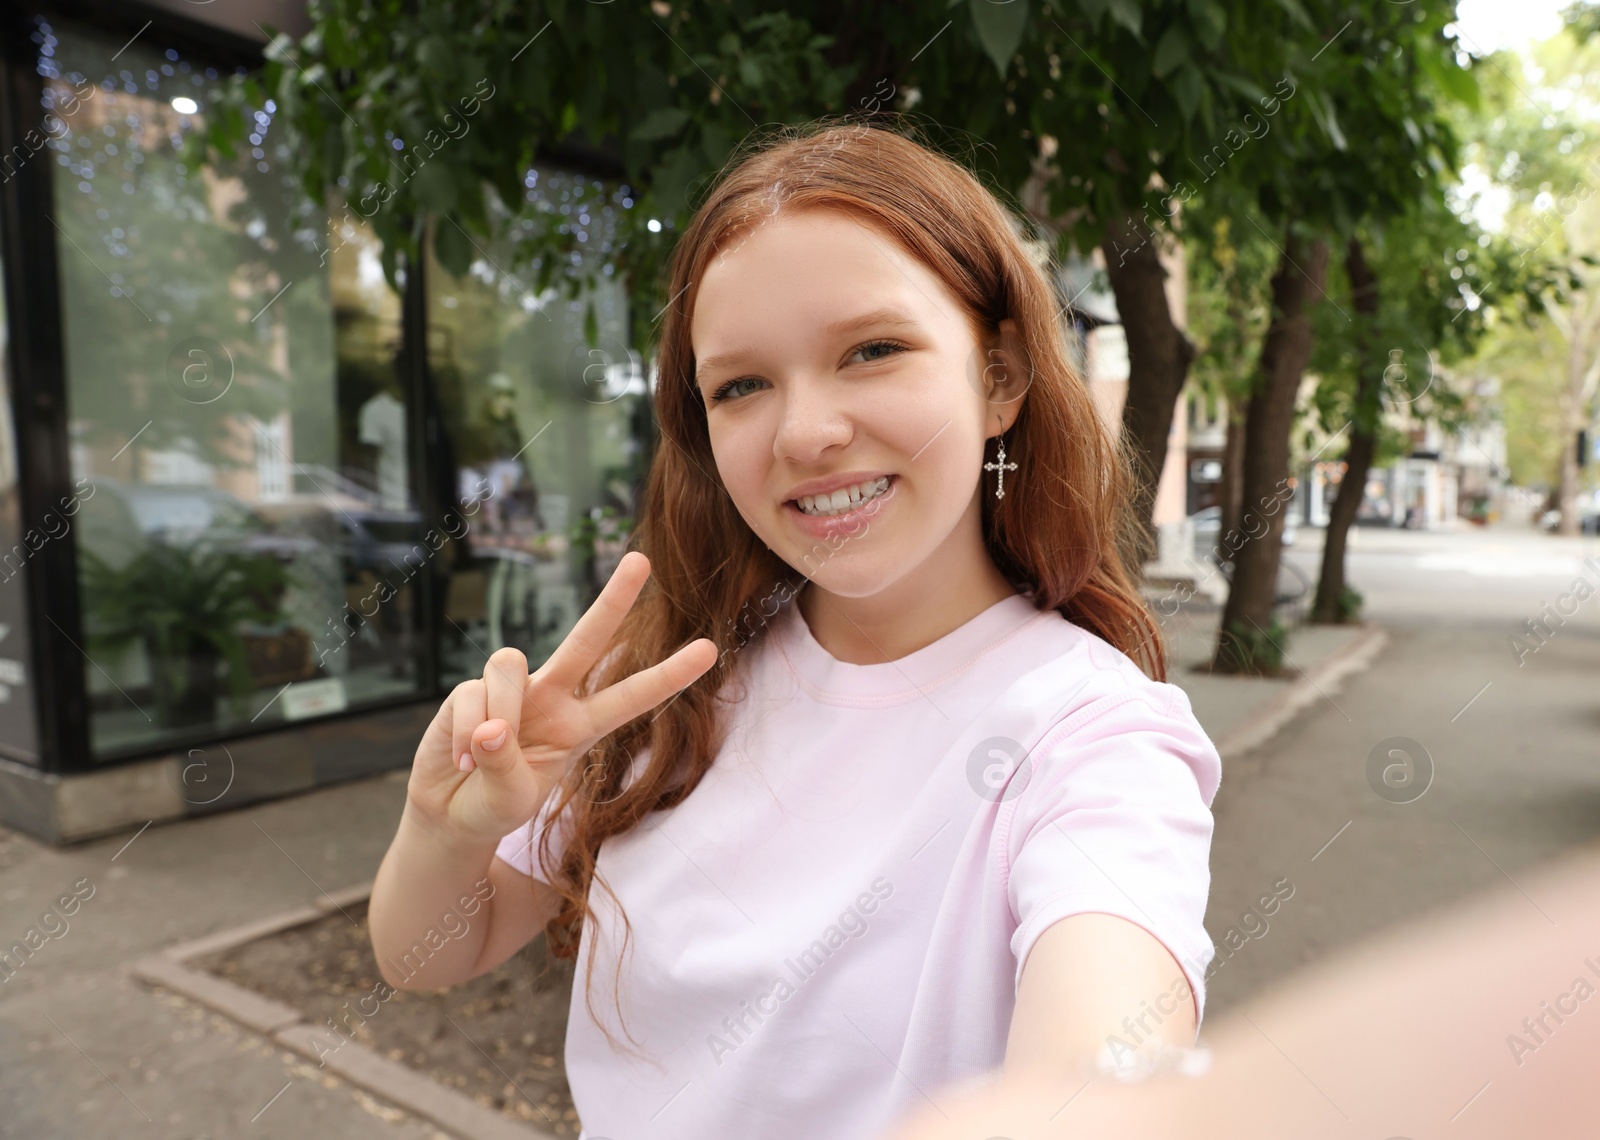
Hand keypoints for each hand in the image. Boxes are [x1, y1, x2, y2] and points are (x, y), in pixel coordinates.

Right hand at [406, 551, 717, 844]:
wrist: (452, 813)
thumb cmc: (495, 806)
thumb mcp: (511, 800)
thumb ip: (506, 767)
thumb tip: (493, 727)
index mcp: (580, 727)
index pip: (630, 697)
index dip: (668, 675)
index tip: (710, 650)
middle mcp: (552, 697)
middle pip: (586, 640)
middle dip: (613, 599)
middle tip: (641, 560)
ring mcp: (512, 689)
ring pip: (510, 662)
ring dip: (496, 713)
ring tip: (479, 760)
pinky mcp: (470, 690)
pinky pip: (471, 696)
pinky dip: (465, 734)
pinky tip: (461, 761)